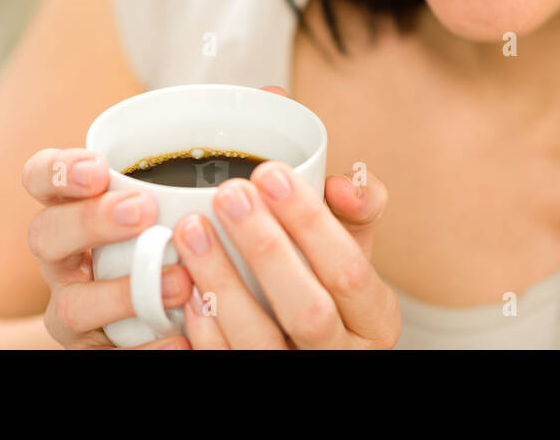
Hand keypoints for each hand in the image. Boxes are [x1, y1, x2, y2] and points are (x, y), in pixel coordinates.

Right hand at [23, 146, 194, 348]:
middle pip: (46, 235)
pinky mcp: (92, 351)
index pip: (41, 178)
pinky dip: (146, 349)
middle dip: (90, 221)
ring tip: (180, 281)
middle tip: (142, 212)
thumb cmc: (163, 239)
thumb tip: (259, 158)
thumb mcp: (165, 203)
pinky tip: (181, 339)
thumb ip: (183, 181)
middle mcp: (61, 259)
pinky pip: (107, 355)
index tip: (99, 169)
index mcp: (70, 210)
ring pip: (71, 304)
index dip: (59, 172)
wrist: (144, 319)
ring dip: (123, 293)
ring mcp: (73, 308)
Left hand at [175, 86, 399, 348]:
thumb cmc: (327, 285)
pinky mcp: (253, 385)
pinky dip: (203, 326)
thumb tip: (343, 185)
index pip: (349, 270)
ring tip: (192, 230)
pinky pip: (224, 361)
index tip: (271, 175)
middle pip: (308, 311)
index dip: (311, 223)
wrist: (308, 341)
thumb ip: (357, 208)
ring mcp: (295, 373)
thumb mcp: (353, 247)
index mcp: (374, 320)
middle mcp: (340, 355)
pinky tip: (185, 285)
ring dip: (222, 283)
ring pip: (259, 342)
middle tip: (230, 195)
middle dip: (266, 248)